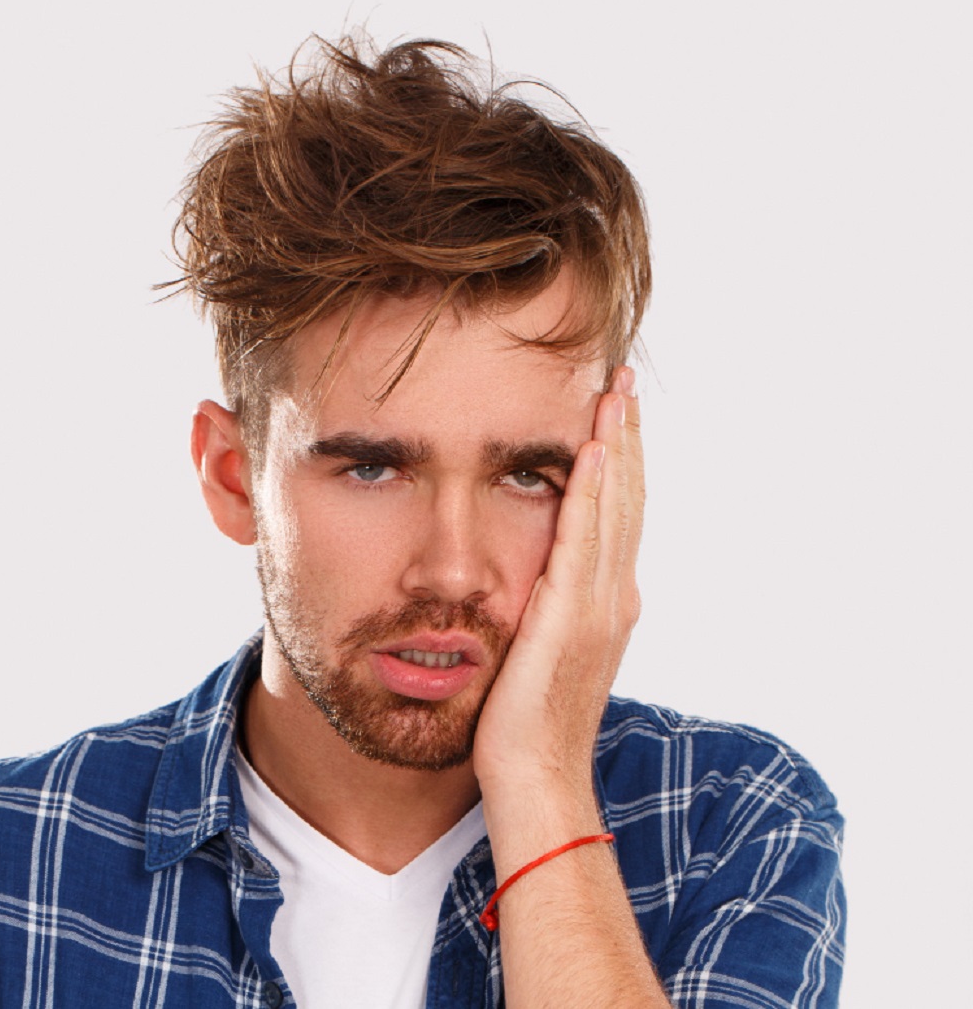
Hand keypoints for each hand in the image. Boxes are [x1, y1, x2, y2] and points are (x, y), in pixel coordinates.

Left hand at [473, 365, 643, 797]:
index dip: (620, 459)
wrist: (537, 776)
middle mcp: (615, 594)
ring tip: (613, 393)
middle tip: (622, 379)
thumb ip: (553, 608)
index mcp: (608, 600)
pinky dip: (591, 494)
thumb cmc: (529, 721)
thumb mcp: (546, 649)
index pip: (618, 512)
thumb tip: (543, 577)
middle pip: (627, 497)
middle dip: (626, 435)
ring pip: (614, 507)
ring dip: (616, 446)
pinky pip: (582, 541)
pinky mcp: (570, 617)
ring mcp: (599, 605)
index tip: (613, 411)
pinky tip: (589, 452)